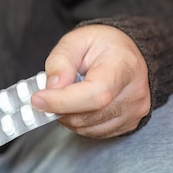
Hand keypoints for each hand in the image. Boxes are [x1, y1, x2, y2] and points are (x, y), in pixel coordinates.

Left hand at [31, 25, 150, 137]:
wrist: (125, 52)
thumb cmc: (101, 44)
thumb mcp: (75, 40)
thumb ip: (60, 62)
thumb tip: (52, 88)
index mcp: (124, 66)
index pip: (95, 94)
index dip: (62, 101)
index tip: (38, 98)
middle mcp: (135, 92)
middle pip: (89, 115)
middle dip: (59, 108)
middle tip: (47, 94)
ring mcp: (134, 111)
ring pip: (88, 127)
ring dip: (67, 116)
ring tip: (66, 94)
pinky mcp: (129, 123)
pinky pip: (94, 132)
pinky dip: (79, 121)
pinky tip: (78, 104)